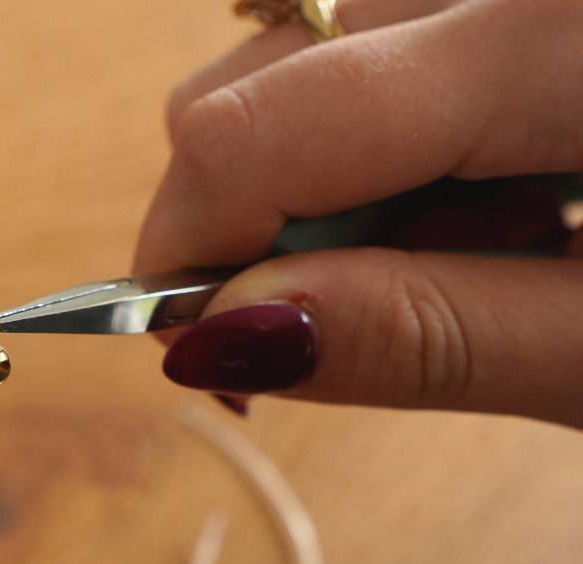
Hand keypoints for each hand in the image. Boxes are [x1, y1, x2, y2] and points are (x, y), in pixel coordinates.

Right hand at [136, 0, 582, 427]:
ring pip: (297, 54)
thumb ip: (431, 336)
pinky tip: (481, 185)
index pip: (261, 125)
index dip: (192, 248)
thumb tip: (220, 332)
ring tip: (475, 245)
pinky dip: (370, 136)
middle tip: (375, 319)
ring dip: (324, 179)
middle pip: (256, 79)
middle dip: (262, 221)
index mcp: (549, 39)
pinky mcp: (487, 6)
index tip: (211, 353)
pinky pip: (362, 43)